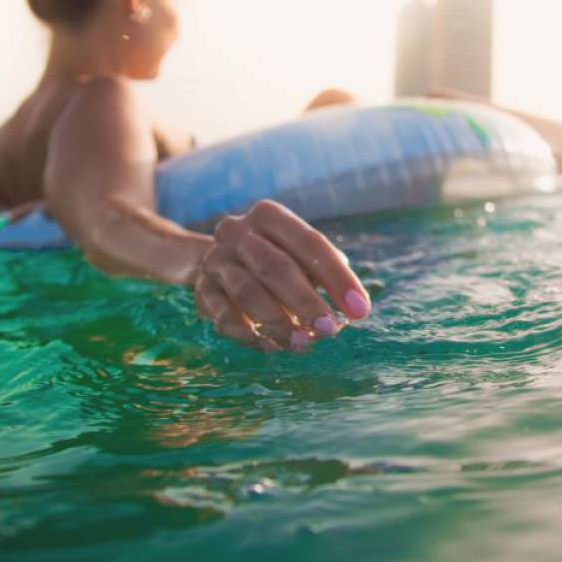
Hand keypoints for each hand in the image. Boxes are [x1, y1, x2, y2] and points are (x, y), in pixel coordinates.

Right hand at [192, 200, 370, 351]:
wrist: (219, 258)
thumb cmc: (276, 256)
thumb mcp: (300, 254)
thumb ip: (324, 274)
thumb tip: (351, 306)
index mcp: (269, 216)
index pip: (310, 244)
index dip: (337, 278)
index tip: (360, 309)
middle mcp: (237, 231)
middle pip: (275, 267)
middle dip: (306, 302)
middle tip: (330, 330)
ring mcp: (216, 259)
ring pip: (247, 293)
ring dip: (278, 322)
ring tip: (302, 344)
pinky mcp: (201, 289)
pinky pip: (223, 315)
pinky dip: (249, 333)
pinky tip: (272, 346)